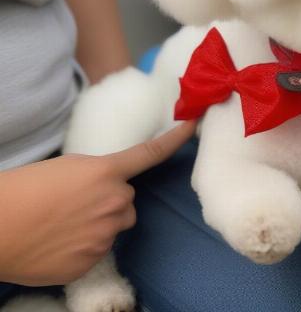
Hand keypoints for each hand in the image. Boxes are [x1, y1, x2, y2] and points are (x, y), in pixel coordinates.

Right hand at [0, 120, 196, 285]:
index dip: (174, 139)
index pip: (149, 153)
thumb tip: (106, 187)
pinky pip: (100, 250)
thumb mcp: (66, 168)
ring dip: (101, 224)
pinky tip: (60, 243)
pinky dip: (85, 247)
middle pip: (128, 201)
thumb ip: (97, 175)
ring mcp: (105, 233)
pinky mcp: (93, 260)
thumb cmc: (23, 190)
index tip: (192, 125)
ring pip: (116, 226)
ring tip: (65, 224)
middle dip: (110, 201)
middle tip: (77, 203)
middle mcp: (114, 201)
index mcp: (105, 171)